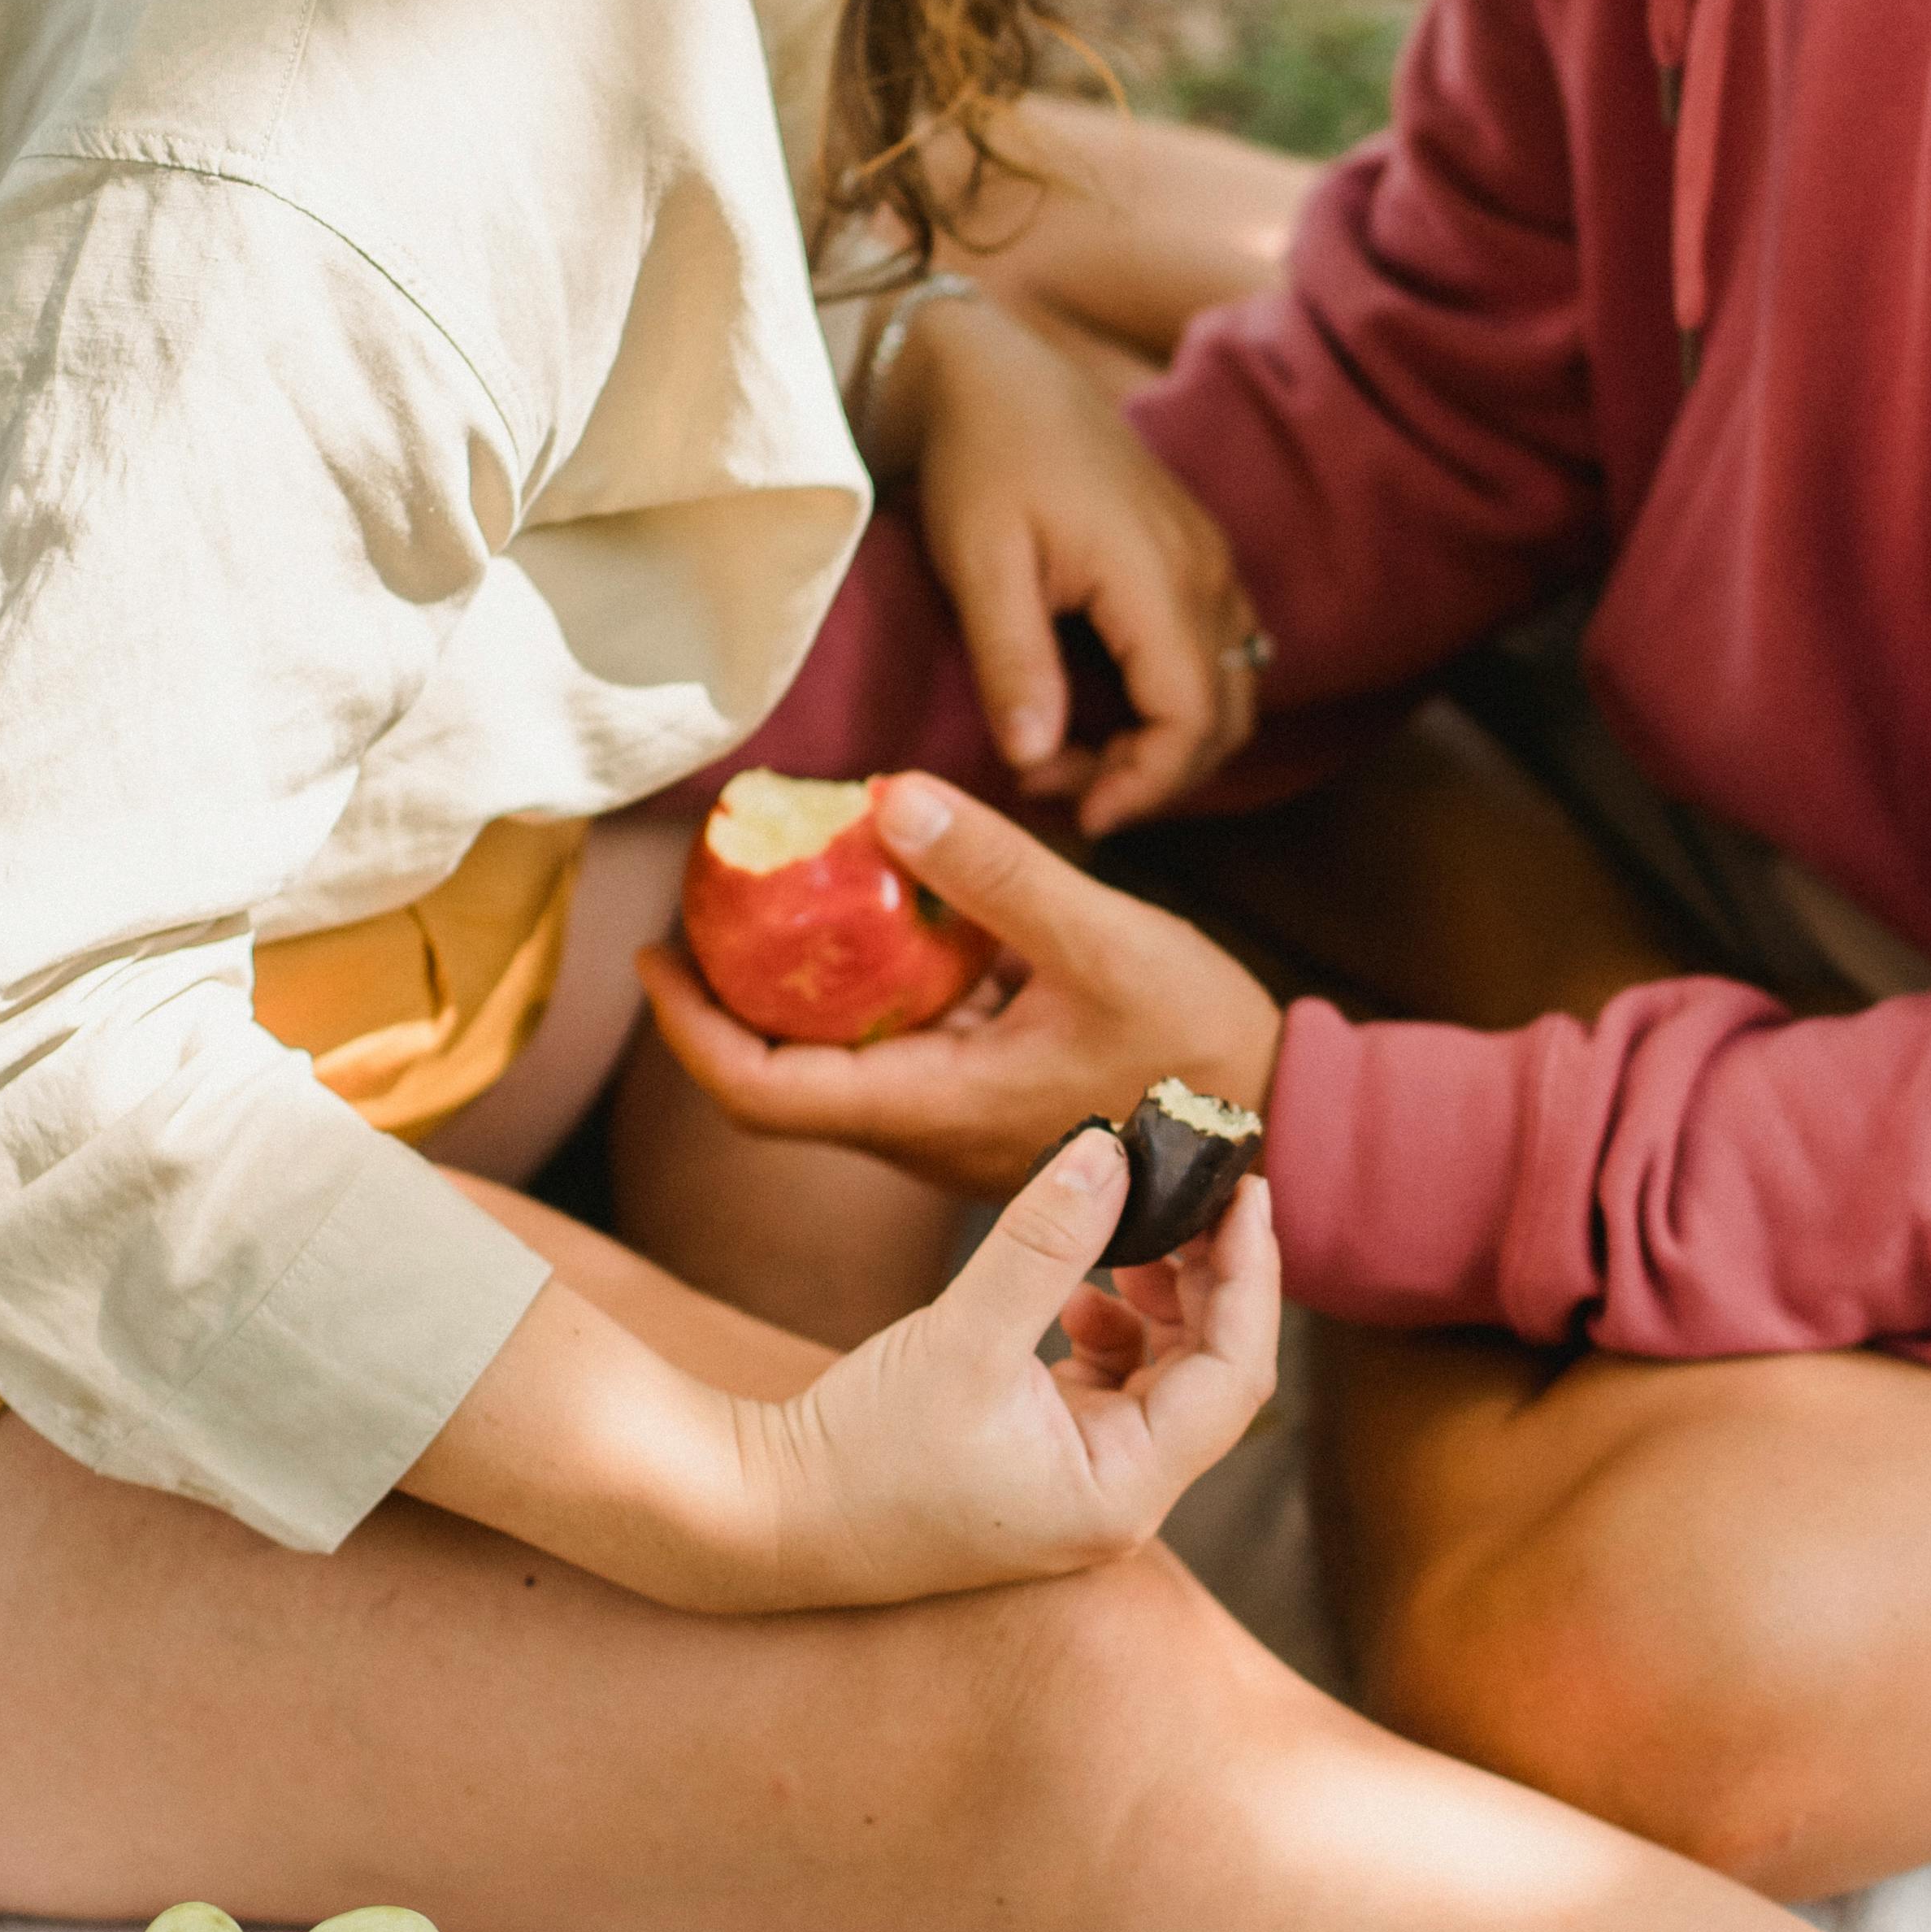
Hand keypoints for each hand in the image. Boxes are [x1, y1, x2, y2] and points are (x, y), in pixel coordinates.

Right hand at [408, 1122, 1275, 1613]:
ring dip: (1164, 1299)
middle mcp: (1117, 1501)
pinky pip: (1112, 1389)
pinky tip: (1079, 1291)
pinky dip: (1113, 1329)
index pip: (1236, 1374)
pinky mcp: (1040, 1466)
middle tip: (1195, 1188)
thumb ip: (1044, 1241)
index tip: (1249, 1188)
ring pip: (1166, 1379)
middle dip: (1211, 1278)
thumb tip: (1114, 1149)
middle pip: (1212, 1375)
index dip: (1253, 1275)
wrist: (763, 1519)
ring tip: (1131, 1231)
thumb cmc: (860, 1449)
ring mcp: (1079, 1488)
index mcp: (1122, 1491)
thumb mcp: (962, 1334)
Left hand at [635, 776, 1284, 1197]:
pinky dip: (866, 996)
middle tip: (699, 909)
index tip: (652, 955)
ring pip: (837, 1070)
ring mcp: (956, 1129)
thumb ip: (997, 870)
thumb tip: (889, 795)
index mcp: (933, 1111)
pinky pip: (897, 1057)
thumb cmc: (1196, 1044)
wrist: (1277, 1120)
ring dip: (794, 996)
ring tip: (776, 899)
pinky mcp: (988, 1109)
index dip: (687, 1028)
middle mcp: (927, 1136)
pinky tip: (885, 923)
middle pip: (778, 1084)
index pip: (761, 1092)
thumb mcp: (1101, 938)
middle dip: (724, 1001)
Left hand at [890, 296, 1265, 835]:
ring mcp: (1211, 562)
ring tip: (1075, 754)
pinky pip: (1219, 654)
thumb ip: (1013, 661)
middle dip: (1155, 775)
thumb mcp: (979, 562)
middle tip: (1060, 786)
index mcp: (1158, 575)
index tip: (1076, 811)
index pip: (1193, 716)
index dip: (1146, 783)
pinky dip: (1176, 703)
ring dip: (1168, 742)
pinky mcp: (1197, 557)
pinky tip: (1102, 709)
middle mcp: (1207, 572)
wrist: (994, 373)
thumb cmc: (980, 459)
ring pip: (1232, 689)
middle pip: (1227, 716)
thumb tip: (1035, 761)